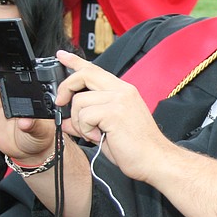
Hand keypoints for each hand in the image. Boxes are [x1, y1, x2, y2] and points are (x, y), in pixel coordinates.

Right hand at [0, 59, 55, 165]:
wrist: (27, 150)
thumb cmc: (39, 135)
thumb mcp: (42, 131)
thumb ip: (35, 125)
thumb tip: (25, 122)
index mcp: (30, 87)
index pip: (22, 68)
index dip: (15, 61)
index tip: (11, 61)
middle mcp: (12, 87)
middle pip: (0, 67)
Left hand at [57, 51, 173, 182]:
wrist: (155, 160)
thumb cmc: (137, 148)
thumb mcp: (107, 131)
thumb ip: (87, 122)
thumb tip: (67, 122)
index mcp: (123, 92)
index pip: (95, 70)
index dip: (75, 61)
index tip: (62, 56)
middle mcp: (122, 91)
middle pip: (84, 75)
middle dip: (66, 88)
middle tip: (61, 103)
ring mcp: (119, 100)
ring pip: (80, 101)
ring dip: (79, 121)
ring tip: (93, 134)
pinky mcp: (114, 112)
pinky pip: (84, 116)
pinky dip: (85, 130)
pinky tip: (99, 137)